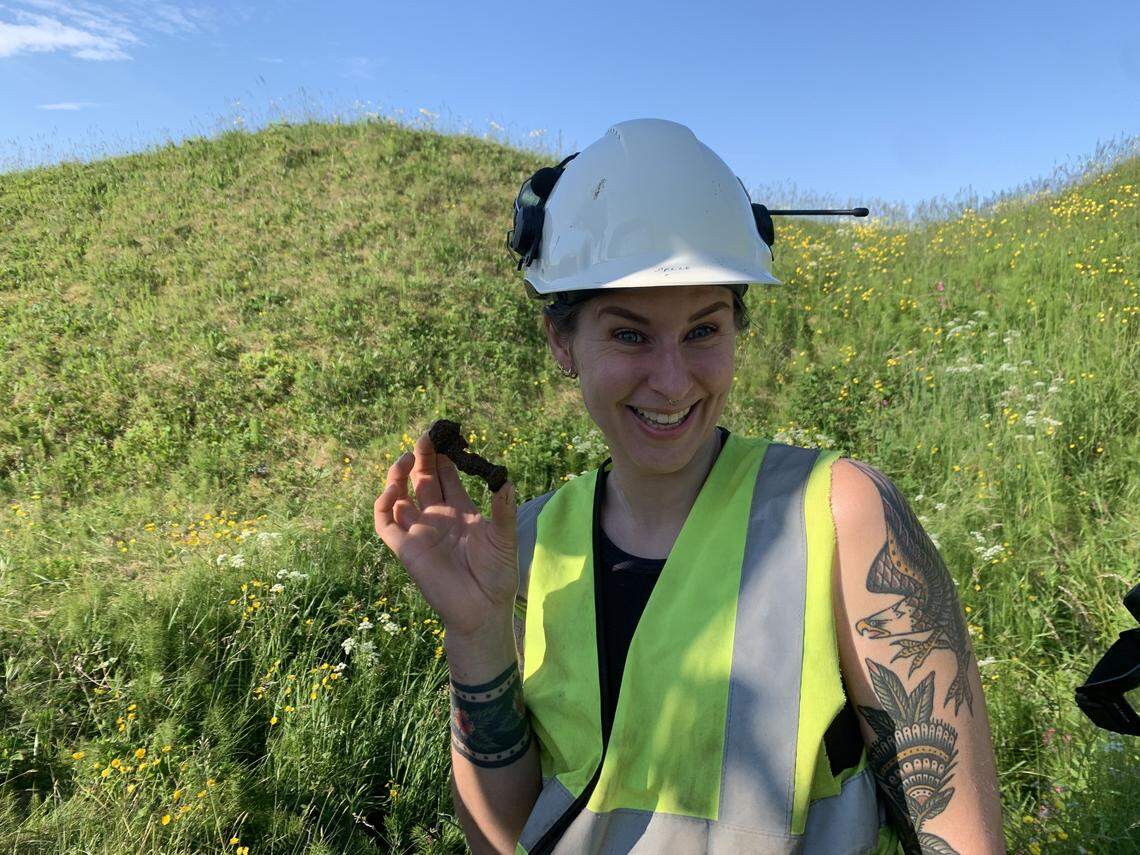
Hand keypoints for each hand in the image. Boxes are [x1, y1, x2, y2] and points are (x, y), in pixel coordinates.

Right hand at [374, 430, 518, 638]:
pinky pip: (385, 523)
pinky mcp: (405, 549)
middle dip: (421, 457)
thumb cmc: (497, 573)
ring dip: (398, 475)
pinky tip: (394, 490)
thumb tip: (505, 479)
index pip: (446, 475)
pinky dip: (384, 505)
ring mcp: (419, 531)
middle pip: (422, 478)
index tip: (446, 435)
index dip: (444, 455)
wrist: (483, 608)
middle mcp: (436, 516)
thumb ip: (503, 509)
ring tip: (406, 458)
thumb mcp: (504, 537)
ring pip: (399, 496)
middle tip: (426, 437)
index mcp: (459, 509)